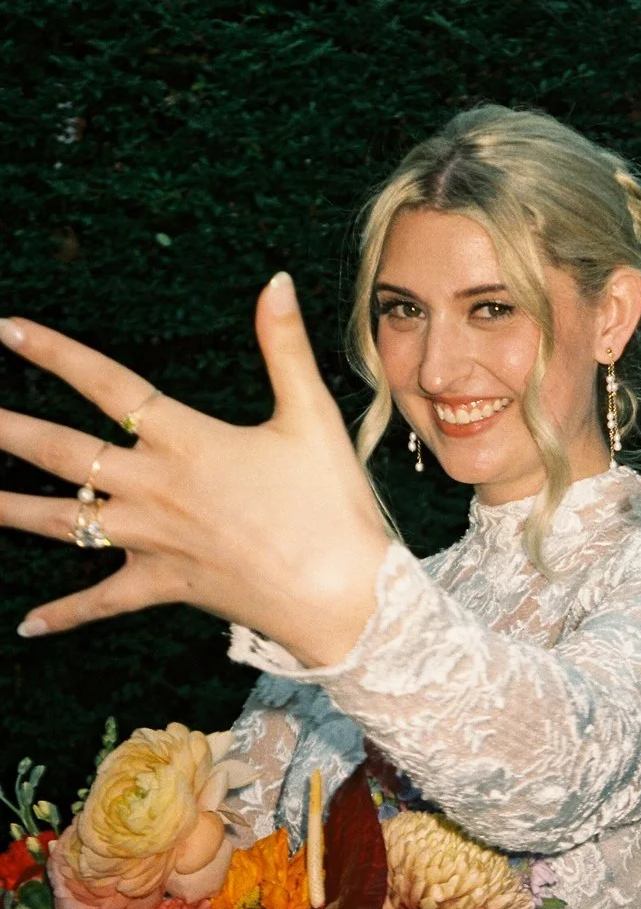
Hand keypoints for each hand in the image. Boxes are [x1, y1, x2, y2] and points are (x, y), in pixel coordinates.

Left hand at [0, 274, 389, 665]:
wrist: (339, 594)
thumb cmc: (329, 504)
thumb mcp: (311, 415)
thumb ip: (285, 345)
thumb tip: (274, 282)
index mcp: (186, 440)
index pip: (108, 384)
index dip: (55, 353)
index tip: (7, 329)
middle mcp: (155, 487)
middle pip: (63, 452)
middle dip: (6, 430)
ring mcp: (151, 539)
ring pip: (62, 523)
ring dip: (9, 509)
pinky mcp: (162, 584)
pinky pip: (101, 601)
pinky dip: (64, 614)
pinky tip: (26, 626)